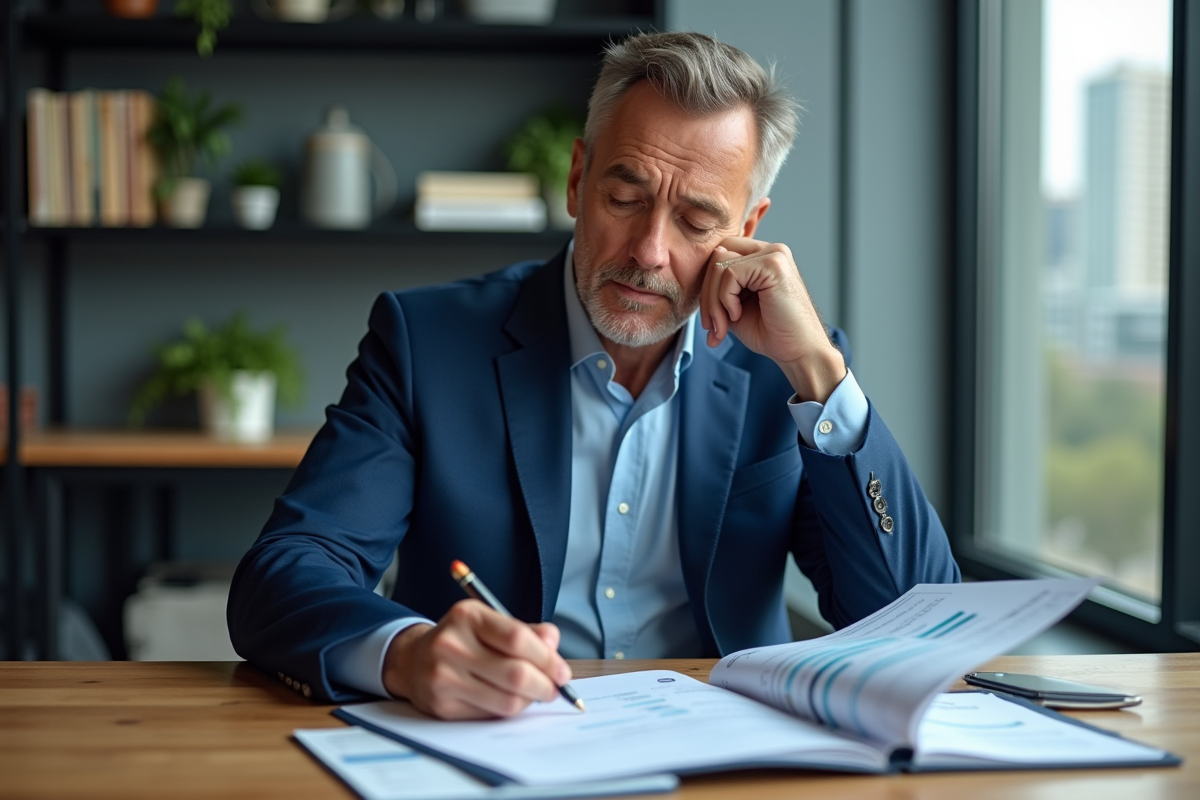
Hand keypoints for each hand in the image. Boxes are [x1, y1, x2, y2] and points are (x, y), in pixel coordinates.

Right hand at [381, 600, 571, 719]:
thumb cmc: (462, 639)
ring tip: (532, 694)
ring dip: (529, 701)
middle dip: (545, 685)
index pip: (517, 639)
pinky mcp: (442, 706)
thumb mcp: (490, 622)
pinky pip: (491, 715)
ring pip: (507, 700)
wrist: (412, 660)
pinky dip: (508, 710)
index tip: (562, 671)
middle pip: (516, 674)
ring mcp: (444, 677)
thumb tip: (553, 646)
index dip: (547, 658)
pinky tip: (506, 698)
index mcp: (468, 616)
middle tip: (554, 688)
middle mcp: (452, 644)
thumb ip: (526, 632)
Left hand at [699, 236, 845, 401]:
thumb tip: (694, 277)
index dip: (708, 285)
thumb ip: (719, 289)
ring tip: (724, 326)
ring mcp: (774, 254)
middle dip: (706, 294)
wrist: (800, 353)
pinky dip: (725, 300)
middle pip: (716, 255)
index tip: (710, 319)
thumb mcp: (735, 308)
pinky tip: (738, 316)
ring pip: (719, 265)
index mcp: (763, 257)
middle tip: (712, 325)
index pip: (720, 254)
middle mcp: (770, 250)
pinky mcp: (773, 265)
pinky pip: (729, 274)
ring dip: (713, 301)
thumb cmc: (772, 334)